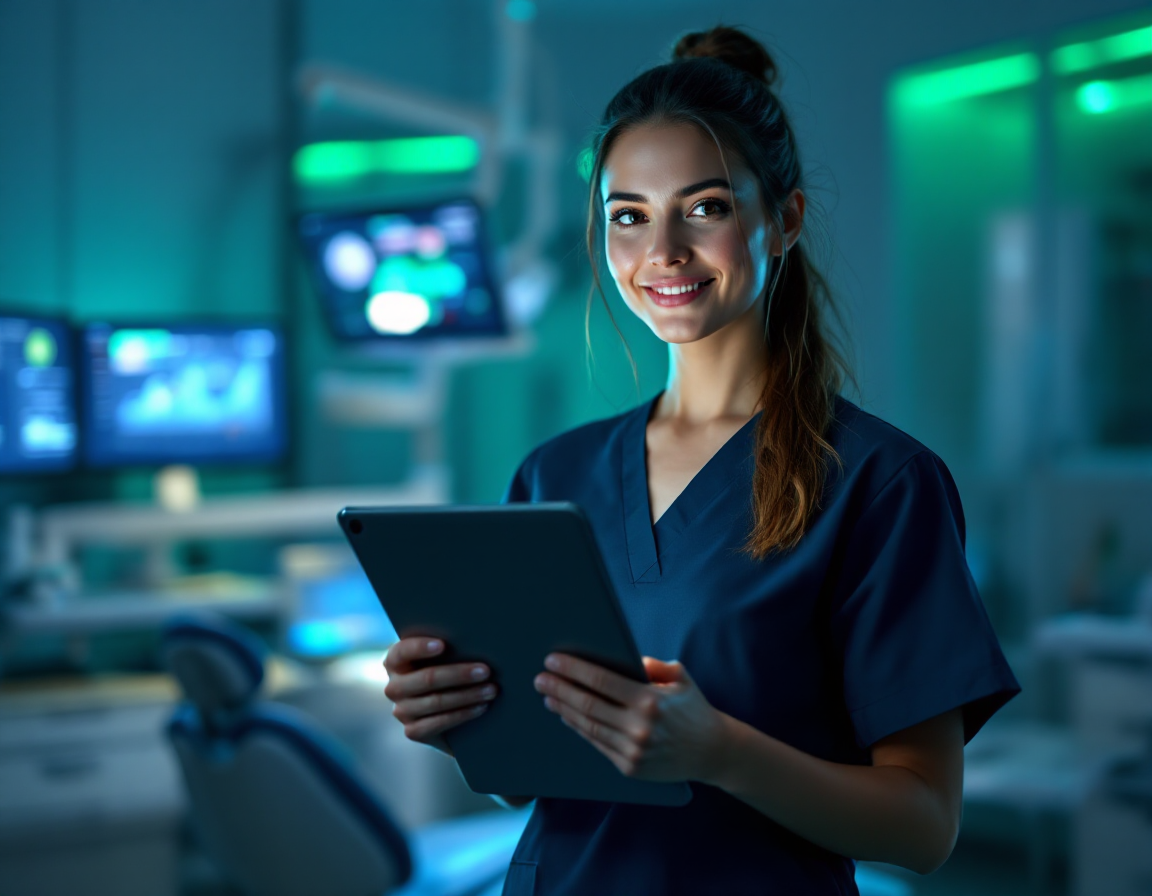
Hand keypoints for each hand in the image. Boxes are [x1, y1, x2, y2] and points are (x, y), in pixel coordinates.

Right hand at [383, 637, 497, 753]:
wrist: (443, 712)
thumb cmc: (446, 672)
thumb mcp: (441, 660)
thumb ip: (447, 651)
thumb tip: (474, 642)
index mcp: (395, 662)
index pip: (401, 651)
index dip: (420, 647)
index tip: (443, 645)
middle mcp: (394, 687)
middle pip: (427, 679)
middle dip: (459, 674)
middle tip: (485, 671)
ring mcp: (401, 711)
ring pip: (436, 701)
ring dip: (468, 695)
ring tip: (491, 690)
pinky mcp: (413, 731)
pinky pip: (438, 723)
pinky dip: (462, 714)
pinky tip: (480, 707)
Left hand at [534, 654, 727, 781]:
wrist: (713, 752)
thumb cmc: (693, 708)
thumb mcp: (679, 677)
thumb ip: (650, 665)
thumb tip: (620, 658)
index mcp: (650, 700)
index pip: (601, 681)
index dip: (573, 670)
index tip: (553, 660)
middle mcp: (639, 728)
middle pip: (587, 705)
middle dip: (559, 689)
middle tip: (540, 679)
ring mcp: (633, 751)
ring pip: (588, 727)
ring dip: (563, 710)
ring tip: (548, 696)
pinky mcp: (630, 768)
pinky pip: (597, 744)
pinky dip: (579, 729)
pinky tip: (567, 717)